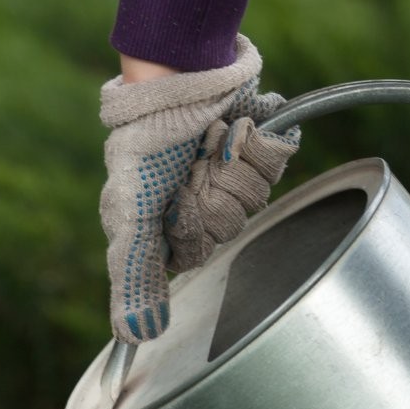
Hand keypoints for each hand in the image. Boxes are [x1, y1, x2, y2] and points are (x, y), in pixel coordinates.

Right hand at [98, 36, 300, 343]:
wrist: (178, 67)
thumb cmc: (146, 140)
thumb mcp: (131, 214)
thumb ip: (135, 275)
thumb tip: (134, 340)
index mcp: (164, 221)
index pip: (196, 254)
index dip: (196, 230)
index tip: (182, 204)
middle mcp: (196, 200)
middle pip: (229, 224)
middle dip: (217, 192)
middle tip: (195, 165)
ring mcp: (227, 171)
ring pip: (256, 195)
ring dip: (237, 163)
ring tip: (214, 138)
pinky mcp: (257, 144)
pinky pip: (278, 163)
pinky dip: (261, 142)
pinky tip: (238, 126)